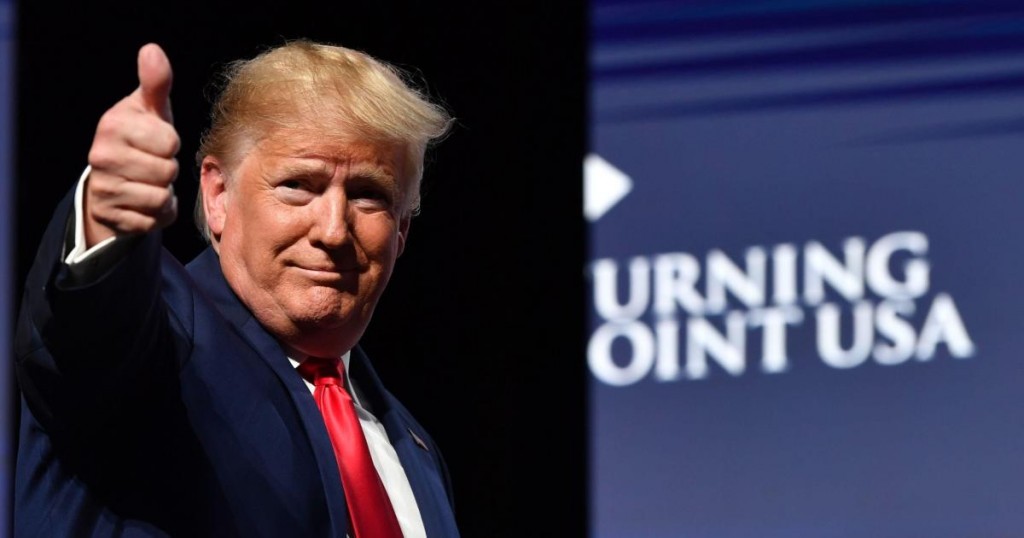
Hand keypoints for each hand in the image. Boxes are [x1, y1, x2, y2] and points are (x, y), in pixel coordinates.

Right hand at [84, 43, 179, 246]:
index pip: (170, 142)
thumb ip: (156, 83)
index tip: (156, 141)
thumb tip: (152, 50)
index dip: (170, 144)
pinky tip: (142, 201)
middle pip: (167, 171)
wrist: (113, 178)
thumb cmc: (141, 137)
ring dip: (164, 193)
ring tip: (148, 181)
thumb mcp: (151, 110)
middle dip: (168, 169)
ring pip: (161, 197)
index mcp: (113, 125)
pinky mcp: (111, 216)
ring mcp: (104, 188)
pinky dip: (156, 214)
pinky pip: (153, 220)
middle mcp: (101, 156)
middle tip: (152, 163)